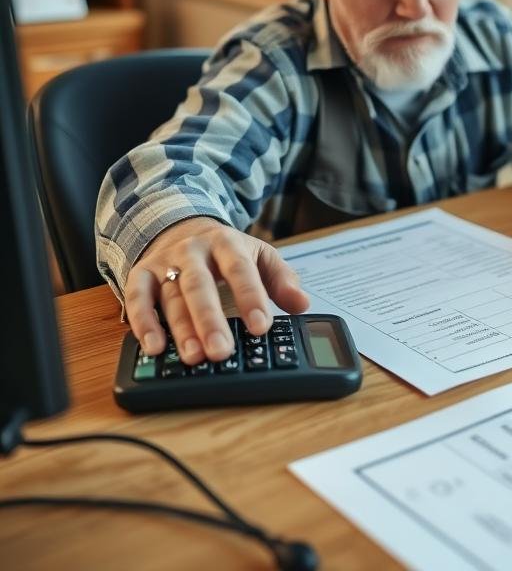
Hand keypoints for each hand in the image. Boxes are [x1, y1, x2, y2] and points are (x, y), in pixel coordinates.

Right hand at [124, 217, 309, 363]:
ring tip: (193, 356)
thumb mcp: (259, 256)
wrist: (182, 227)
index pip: (240, 270)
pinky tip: (154, 347)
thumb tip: (301, 303)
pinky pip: (137, 298)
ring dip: (181, 329)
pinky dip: (143, 322)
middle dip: (210, 320)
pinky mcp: (140, 274)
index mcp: (226, 243)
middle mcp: (193, 250)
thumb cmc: (226, 251)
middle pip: (200, 286)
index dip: (251, 298)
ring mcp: (165, 262)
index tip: (261, 327)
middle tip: (221, 351)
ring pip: (171, 297)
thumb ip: (281, 279)